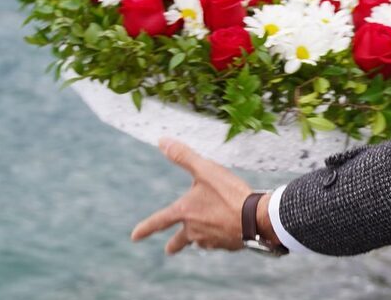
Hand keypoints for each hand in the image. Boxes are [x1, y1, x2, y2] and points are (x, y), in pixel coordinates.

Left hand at [131, 139, 252, 253]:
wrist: (256, 218)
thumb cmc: (229, 193)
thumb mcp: (205, 170)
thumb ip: (183, 156)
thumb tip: (162, 141)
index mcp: (185, 212)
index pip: (159, 221)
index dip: (145, 228)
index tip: (134, 237)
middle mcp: (194, 230)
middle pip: (179, 242)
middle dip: (174, 246)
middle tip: (169, 250)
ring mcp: (210, 240)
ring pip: (200, 240)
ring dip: (200, 237)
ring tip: (206, 231)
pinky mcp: (227, 245)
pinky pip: (219, 242)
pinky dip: (220, 236)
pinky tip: (228, 230)